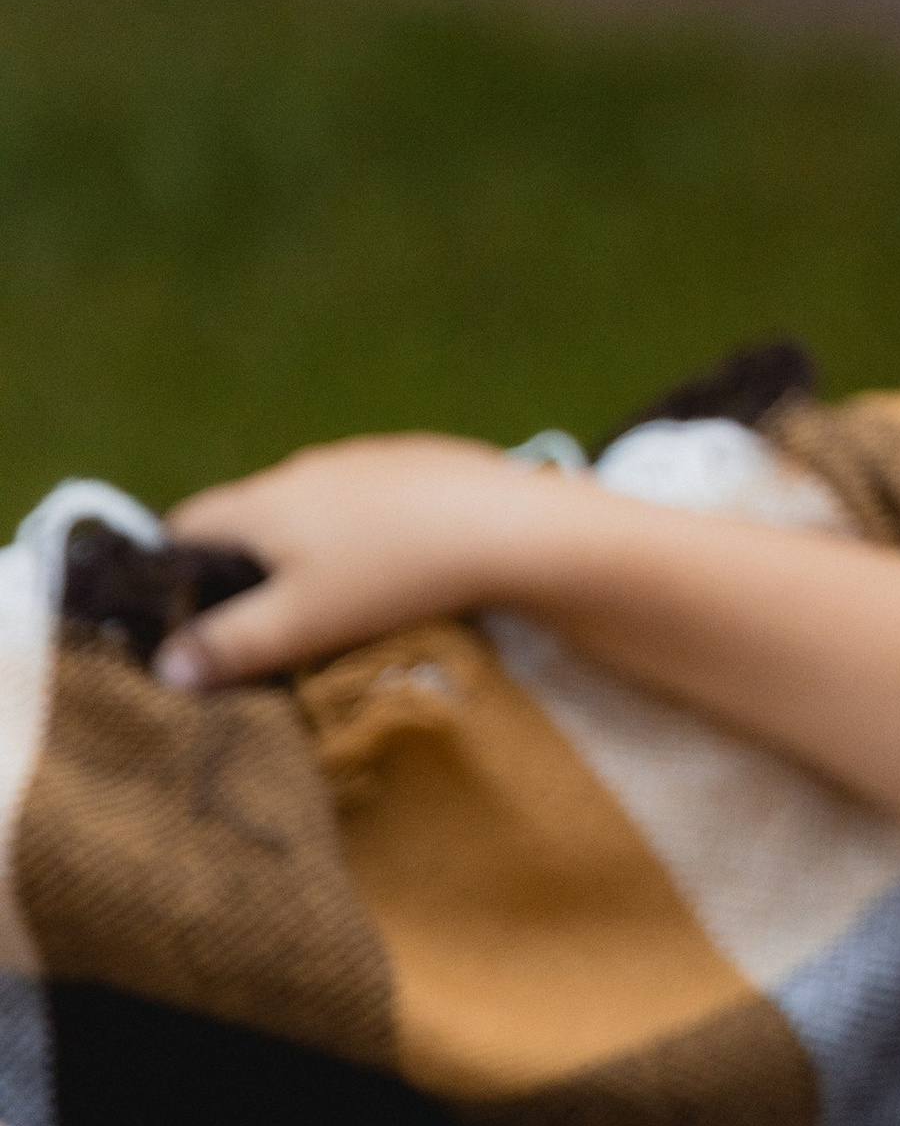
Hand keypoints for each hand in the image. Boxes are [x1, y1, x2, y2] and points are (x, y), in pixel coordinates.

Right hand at [156, 435, 576, 686]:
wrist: (507, 526)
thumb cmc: (390, 576)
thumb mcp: (301, 623)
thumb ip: (231, 645)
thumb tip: (166, 668)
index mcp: (263, 501)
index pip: (187, 523)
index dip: (173, 566)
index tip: (184, 611)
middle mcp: (304, 467)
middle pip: (250, 514)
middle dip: (245, 563)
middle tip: (262, 619)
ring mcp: (364, 457)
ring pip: (312, 505)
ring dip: (309, 544)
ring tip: (333, 596)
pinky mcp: (418, 460)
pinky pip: (370, 498)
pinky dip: (366, 529)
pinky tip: (397, 563)